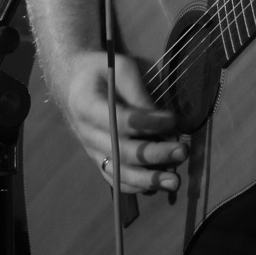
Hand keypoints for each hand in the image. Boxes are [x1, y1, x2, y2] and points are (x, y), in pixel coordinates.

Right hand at [56, 50, 188, 194]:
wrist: (73, 82)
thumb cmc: (101, 71)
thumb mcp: (121, 69)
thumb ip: (139, 94)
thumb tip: (165, 122)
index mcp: (87, 105)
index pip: (120, 121)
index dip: (149, 123)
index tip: (173, 119)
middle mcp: (87, 133)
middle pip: (122, 151)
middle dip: (155, 154)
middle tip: (182, 151)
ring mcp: (91, 150)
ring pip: (119, 172)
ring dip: (148, 179)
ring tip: (174, 181)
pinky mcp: (98, 159)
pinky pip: (116, 179)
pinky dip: (137, 186)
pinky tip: (158, 186)